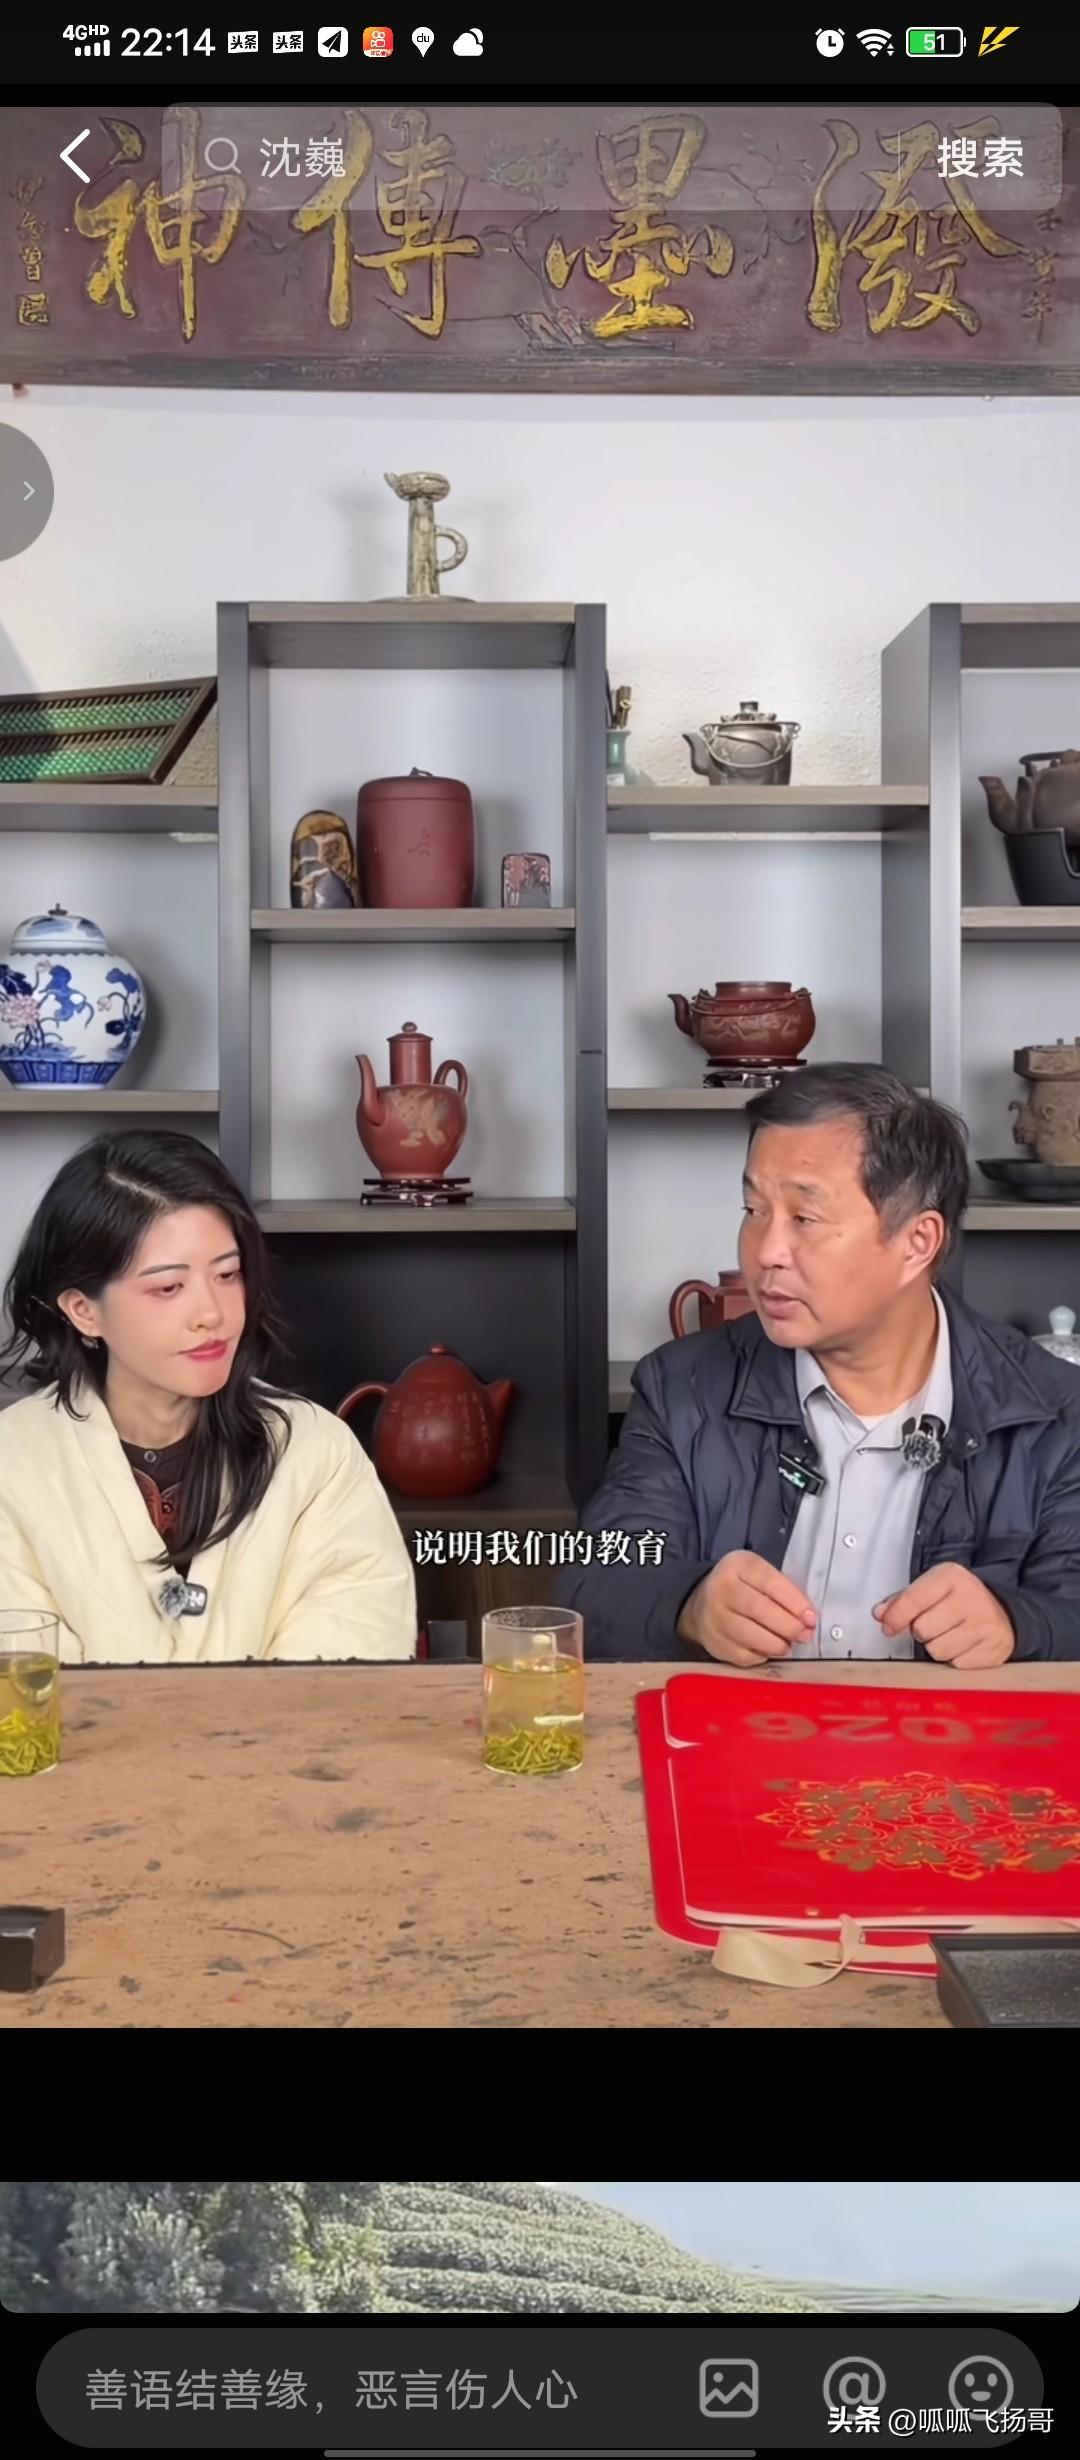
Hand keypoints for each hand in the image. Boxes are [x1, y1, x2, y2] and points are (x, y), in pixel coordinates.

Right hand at [678, 1550, 816, 1666]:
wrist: (701, 1603)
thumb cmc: (742, 1587)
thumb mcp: (759, 1575)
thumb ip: (784, 1590)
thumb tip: (808, 1618)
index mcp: (737, 1565)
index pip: (770, 1582)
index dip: (794, 1602)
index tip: (811, 1618)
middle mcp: (721, 1589)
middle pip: (760, 1610)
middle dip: (789, 1626)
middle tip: (804, 1634)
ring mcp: (714, 1618)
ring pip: (751, 1636)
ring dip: (778, 1644)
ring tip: (788, 1644)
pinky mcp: (714, 1643)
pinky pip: (744, 1655)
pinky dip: (762, 1656)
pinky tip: (769, 1650)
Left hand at [873, 1564, 1015, 1667]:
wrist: (1003, 1609)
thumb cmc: (962, 1598)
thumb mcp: (932, 1587)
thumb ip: (903, 1600)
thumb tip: (881, 1614)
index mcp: (951, 1577)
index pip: (912, 1600)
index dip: (894, 1617)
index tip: (888, 1625)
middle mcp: (971, 1598)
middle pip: (921, 1630)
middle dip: (921, 1631)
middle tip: (934, 1623)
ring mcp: (985, 1624)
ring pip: (937, 1651)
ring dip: (937, 1646)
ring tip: (949, 1633)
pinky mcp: (993, 1649)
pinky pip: (956, 1664)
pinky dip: (955, 1658)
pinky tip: (963, 1644)